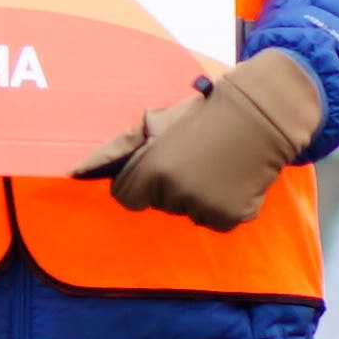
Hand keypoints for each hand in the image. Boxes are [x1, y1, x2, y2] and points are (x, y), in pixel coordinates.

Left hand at [81, 46, 324, 229]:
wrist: (262, 117)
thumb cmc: (203, 117)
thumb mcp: (156, 123)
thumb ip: (118, 149)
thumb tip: (77, 172)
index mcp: (152, 171)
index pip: (126, 197)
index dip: (140, 180)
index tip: (161, 164)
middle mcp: (175, 194)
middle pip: (159, 204)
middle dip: (170, 186)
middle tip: (195, 158)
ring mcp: (204, 208)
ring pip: (187, 213)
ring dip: (196, 196)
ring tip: (215, 166)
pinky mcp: (230, 218)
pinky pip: (214, 221)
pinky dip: (222, 206)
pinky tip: (231, 180)